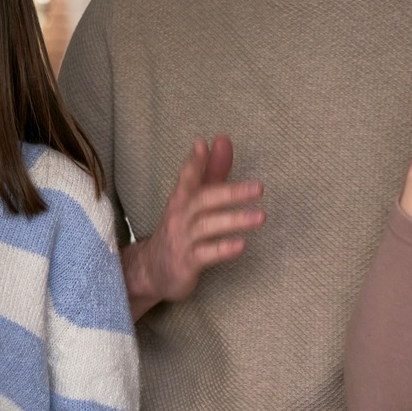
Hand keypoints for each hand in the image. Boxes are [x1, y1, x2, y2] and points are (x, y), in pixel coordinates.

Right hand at [122, 135, 263, 319]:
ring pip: (207, 226)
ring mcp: (182, 239)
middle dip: (230, 192)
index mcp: (182, 198)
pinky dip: (222, 249)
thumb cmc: (180, 229)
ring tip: (260, 216)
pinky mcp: (186, 263)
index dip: (194, 161)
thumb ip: (211, 171)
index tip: (202, 144)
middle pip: (203, 200)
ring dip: (234, 220)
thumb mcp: (193, 199)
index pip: (187, 176)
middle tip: (258, 187)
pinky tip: (241, 244)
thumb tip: (222, 140)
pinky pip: (205, 254)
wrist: (151, 271)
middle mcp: (180, 216)